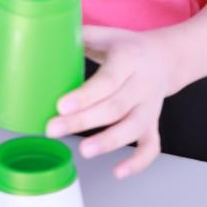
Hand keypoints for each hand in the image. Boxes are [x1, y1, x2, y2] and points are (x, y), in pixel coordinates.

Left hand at [46, 26, 175, 178]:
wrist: (165, 58)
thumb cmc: (125, 47)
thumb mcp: (105, 34)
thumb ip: (78, 36)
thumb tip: (40, 37)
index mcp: (128, 58)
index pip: (108, 80)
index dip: (85, 95)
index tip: (60, 106)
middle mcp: (143, 83)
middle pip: (116, 107)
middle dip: (84, 121)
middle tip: (53, 129)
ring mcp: (150, 106)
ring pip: (134, 128)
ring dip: (109, 142)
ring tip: (84, 151)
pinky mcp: (154, 123)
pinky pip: (151, 146)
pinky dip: (138, 162)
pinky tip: (118, 172)